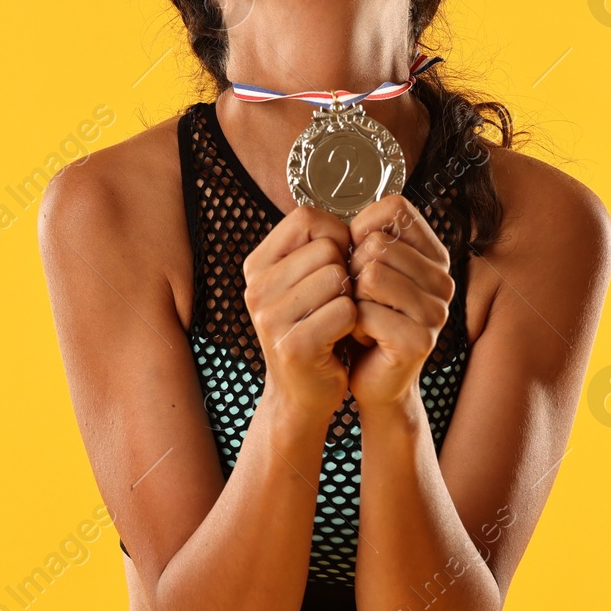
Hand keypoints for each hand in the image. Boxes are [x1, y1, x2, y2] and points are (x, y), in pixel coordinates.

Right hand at [242, 205, 358, 422]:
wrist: (302, 392)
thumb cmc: (313, 328)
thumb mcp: (302, 282)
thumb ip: (316, 248)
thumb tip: (355, 219)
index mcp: (256, 266)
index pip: (305, 218)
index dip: (335, 233)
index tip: (338, 260)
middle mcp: (256, 288)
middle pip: (327, 249)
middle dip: (345, 271)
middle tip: (337, 300)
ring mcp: (270, 317)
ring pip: (338, 278)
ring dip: (350, 298)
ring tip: (337, 319)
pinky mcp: (294, 345)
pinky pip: (345, 311)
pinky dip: (354, 324)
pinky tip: (339, 338)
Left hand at [345, 194, 454, 410]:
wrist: (371, 376)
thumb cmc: (364, 317)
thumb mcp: (365, 269)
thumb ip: (364, 237)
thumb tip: (346, 223)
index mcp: (433, 255)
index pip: (395, 209)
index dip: (362, 228)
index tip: (358, 256)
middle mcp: (442, 280)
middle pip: (376, 244)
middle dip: (352, 271)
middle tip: (360, 298)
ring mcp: (436, 311)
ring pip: (370, 276)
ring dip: (352, 299)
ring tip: (361, 316)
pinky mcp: (419, 341)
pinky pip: (365, 313)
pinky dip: (352, 325)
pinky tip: (363, 337)